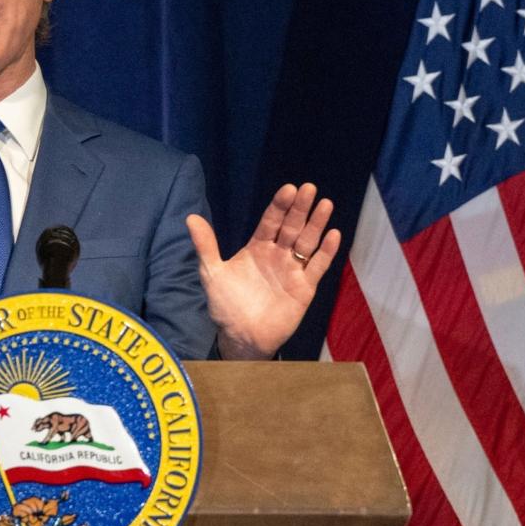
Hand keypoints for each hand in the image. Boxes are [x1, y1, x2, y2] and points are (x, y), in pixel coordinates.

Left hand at [186, 183, 340, 358]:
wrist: (240, 337)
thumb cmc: (226, 305)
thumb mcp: (212, 273)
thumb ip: (205, 245)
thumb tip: (190, 217)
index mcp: (257, 248)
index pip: (270, 221)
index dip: (279, 206)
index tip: (289, 189)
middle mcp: (277, 255)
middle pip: (291, 227)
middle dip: (300, 208)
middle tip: (309, 189)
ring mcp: (292, 270)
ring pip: (307, 242)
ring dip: (316, 224)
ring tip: (325, 204)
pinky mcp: (304, 288)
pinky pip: (317, 267)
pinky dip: (326, 252)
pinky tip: (333, 235)